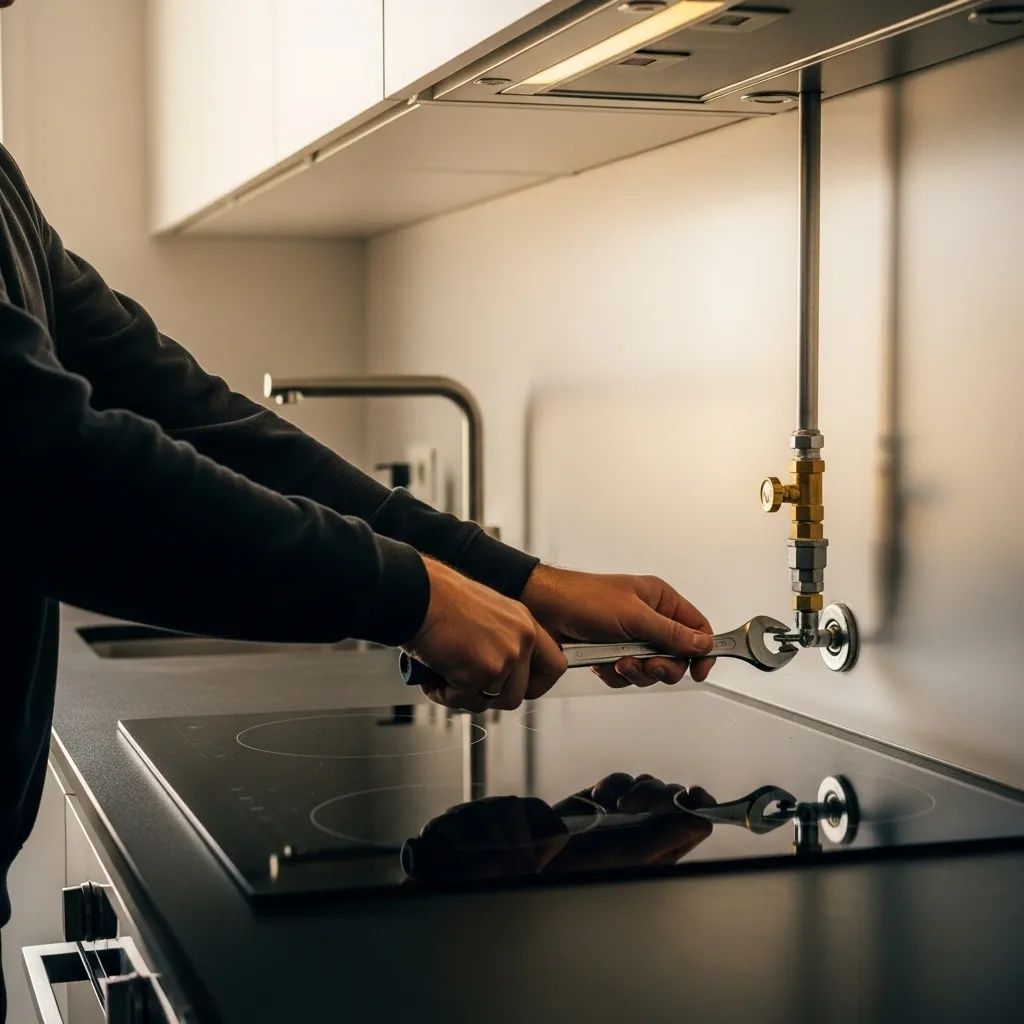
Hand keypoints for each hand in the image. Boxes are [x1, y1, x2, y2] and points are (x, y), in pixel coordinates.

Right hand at [404, 558, 566, 711]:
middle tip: (469, 686)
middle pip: (520, 693)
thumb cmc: (437, 598)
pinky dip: (444, 694)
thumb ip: (500, 640)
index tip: (520, 688)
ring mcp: (506, 656)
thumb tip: (496, 675)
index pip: (555, 665)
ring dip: (465, 696)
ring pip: (492, 701)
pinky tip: (433, 676)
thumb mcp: (484, 614)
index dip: (536, 684)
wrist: (416, 593)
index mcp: (524, 621)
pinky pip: (465, 700)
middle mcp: (521, 638)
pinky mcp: (484, 671)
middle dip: (491, 696)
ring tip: (445, 677)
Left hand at [520, 565, 714, 692]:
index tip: (699, 671)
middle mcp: (649, 619)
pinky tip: (604, 664)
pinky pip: (627, 676)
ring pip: (651, 670)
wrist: (543, 609)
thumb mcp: (633, 615)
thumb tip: (703, 644)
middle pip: (677, 656)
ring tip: (619, 662)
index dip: (702, 651)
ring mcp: (631, 638)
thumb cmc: (583, 598)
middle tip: (648, 664)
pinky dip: (616, 675)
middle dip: (662, 666)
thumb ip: (670, 633)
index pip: (697, 627)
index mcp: (660, 600)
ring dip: (636, 672)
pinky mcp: (613, 653)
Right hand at [547, 772, 717, 870]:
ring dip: (636, 790)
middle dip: (659, 796)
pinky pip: (625, 778)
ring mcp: (634, 809)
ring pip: (651, 783)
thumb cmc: (593, 867)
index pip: (699, 819)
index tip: (693, 794)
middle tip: (637, 807)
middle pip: (676, 796)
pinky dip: (615, 783)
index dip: (701, 804)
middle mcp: (655, 827)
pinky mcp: (612, 795)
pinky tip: (599, 797)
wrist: (551, 853)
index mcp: (667, 846)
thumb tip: (704, 821)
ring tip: (618, 807)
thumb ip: (669, 838)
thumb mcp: (634, 857)